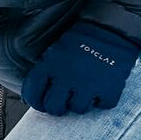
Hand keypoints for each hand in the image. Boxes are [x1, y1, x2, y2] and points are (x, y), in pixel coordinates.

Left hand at [20, 23, 140, 115]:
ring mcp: (88, 84)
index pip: (33, 93)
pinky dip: (102, 99)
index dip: (36, 102)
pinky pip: (102, 105)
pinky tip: (100, 87)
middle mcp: (67, 77)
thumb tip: (31, 98)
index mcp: (50, 66)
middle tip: (64, 102)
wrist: (110, 30)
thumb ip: (45, 73)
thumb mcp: (55, 53)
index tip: (42, 104)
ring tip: (85, 90)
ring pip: (78, 109)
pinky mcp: (109, 89)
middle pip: (54, 107)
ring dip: (81, 102)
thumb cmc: (80, 43)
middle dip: (57, 107)